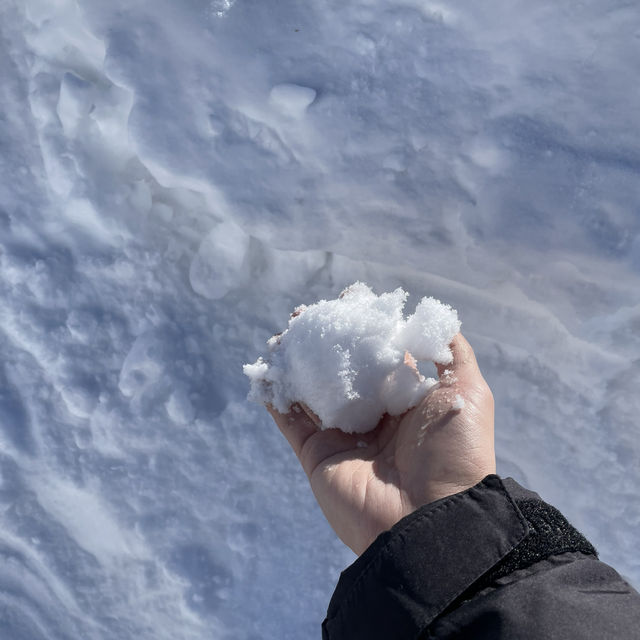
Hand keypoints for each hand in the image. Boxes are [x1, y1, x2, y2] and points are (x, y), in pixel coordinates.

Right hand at [267, 333, 495, 554]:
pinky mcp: (317, 456)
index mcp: (404, 400)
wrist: (433, 518)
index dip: (361, 328)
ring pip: (310, 390)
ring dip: (293, 363)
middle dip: (322, 341)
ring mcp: (342, 436)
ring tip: (281, 337)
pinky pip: (290, 421)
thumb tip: (433, 321)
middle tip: (304, 315)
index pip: (376, 355)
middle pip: (339, 369)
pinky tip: (266, 370)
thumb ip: (451, 353)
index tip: (347, 301)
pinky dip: (275, 397)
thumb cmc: (454, 451)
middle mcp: (371, 416)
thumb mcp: (468, 392)